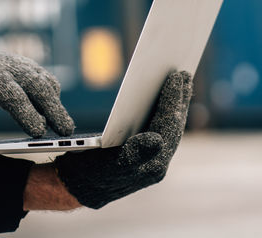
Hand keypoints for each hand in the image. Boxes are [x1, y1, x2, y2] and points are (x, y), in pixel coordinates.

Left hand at [0, 47, 75, 142]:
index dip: (26, 112)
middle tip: (66, 133)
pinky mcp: (30, 70)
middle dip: (53, 108)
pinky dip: (54, 98)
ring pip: (46, 82)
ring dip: (56, 104)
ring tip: (65, 130)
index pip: (11, 93)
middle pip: (37, 84)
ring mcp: (22, 66)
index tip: (38, 132)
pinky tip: (55, 118)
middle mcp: (9, 66)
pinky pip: (47, 82)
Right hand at [54, 70, 191, 208]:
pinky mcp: (148, 156)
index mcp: (152, 165)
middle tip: (183, 73)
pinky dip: (167, 113)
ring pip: (172, 128)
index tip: (175, 76)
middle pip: (174, 126)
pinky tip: (167, 100)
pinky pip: (164, 130)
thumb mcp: (105, 163)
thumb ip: (134, 154)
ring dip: (177, 105)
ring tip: (181, 83)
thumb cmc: (87, 173)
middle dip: (179, 99)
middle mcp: (158, 164)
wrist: (78, 188)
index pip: (167, 127)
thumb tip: (158, 141)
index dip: (172, 100)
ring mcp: (155, 160)